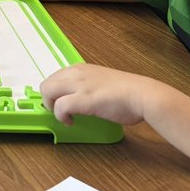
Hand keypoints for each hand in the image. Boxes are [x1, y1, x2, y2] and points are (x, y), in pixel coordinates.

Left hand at [41, 63, 161, 126]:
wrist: (143, 95)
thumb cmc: (128, 92)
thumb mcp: (101, 82)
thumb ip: (88, 85)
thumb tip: (79, 97)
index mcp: (81, 68)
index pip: (54, 77)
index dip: (54, 92)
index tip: (60, 102)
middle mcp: (77, 73)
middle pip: (46, 84)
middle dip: (49, 100)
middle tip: (60, 111)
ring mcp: (79, 85)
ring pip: (47, 91)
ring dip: (51, 107)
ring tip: (65, 116)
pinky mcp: (83, 99)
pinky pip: (60, 107)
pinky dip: (60, 116)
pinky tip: (70, 122)